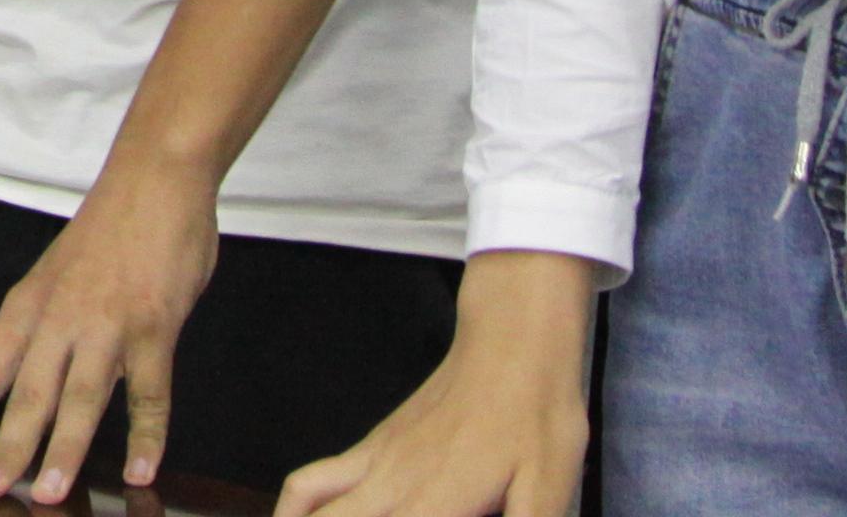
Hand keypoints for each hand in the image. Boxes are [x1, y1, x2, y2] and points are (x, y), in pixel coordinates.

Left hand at [0, 156, 216, 501]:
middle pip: (25, 395)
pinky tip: (141, 470)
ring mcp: (106, 324)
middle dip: (3, 450)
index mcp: (27, 307)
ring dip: (63, 451)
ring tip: (47, 496)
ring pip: (79, 399)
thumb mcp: (55, 279)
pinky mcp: (153, 327)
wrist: (152, 178)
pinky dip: (147, 435)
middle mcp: (58, 318)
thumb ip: (46, 331)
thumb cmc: (105, 233)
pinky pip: (149, 392)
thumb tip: (33, 387)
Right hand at [277, 252, 594, 516]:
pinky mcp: (374, 445)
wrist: (511, 346)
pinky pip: (314, 479)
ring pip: (308, 504)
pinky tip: (298, 516)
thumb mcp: (550, 485)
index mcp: (433, 504)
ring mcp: (374, 462)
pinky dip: (296, 505)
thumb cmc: (536, 418)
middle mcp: (391, 487)